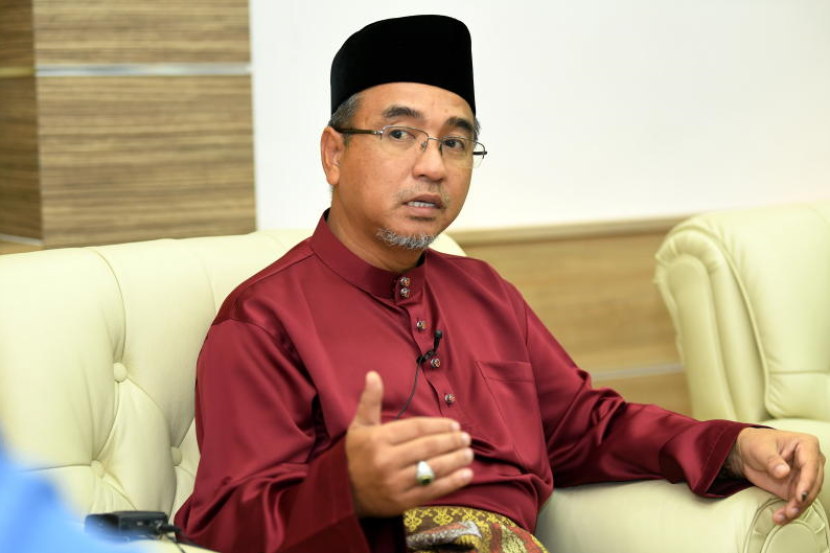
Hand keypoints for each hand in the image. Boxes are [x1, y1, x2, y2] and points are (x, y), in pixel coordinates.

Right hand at [345, 371, 474, 517]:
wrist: (344, 495)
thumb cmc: (356, 455)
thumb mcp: (359, 427)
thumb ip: (369, 401)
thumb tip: (373, 374)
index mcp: (378, 440)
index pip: (416, 428)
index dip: (438, 426)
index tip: (454, 425)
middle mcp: (386, 461)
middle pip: (427, 447)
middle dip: (451, 442)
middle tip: (466, 438)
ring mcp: (395, 484)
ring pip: (432, 469)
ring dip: (455, 460)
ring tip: (468, 453)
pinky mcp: (402, 502)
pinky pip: (432, 491)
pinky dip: (452, 483)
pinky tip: (466, 475)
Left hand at [725, 427, 824, 524]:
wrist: (744, 452)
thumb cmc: (755, 443)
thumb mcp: (760, 448)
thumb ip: (772, 460)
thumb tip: (784, 472)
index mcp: (806, 444)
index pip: (811, 465)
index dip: (807, 482)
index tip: (801, 496)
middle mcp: (811, 461)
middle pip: (813, 484)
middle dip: (803, 500)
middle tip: (791, 510)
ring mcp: (804, 476)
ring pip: (807, 496)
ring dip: (797, 509)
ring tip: (783, 516)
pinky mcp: (796, 488)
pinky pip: (797, 503)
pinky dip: (790, 511)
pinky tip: (781, 517)